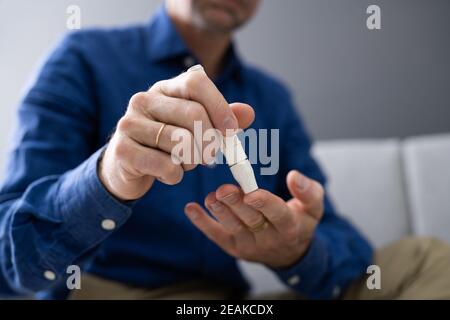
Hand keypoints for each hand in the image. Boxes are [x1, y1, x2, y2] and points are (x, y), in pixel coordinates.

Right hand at [99, 66, 254, 200]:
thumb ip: (221, 120)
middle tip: (211, 158)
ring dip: (191, 161)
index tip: (232, 132)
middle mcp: (144, 100)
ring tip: (183, 164)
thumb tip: (248, 113)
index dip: (219, 106)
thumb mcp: (195, 130)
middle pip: (193, 114)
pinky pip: (166, 166)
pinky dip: (175, 176)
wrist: (126, 167)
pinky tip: (167, 174)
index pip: (196, 82)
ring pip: (181, 142)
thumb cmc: (166, 145)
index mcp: (165, 89)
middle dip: (211, 142)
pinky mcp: (122, 150)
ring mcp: (129, 123)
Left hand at [184, 170, 324, 268]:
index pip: (277, 214)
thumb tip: (294, 176)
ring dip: (220, 212)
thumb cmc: (300, 222)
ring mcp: (249, 245)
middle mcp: (268, 238)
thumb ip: (308, 191)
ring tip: (210, 197)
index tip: (252, 193)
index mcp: (289, 226)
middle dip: (236, 204)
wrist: (289, 253)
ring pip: (232, 227)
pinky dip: (202, 223)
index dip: (264, 203)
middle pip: (250, 219)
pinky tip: (191, 209)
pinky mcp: (233, 247)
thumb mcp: (314, 207)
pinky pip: (216, 236)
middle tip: (224, 189)